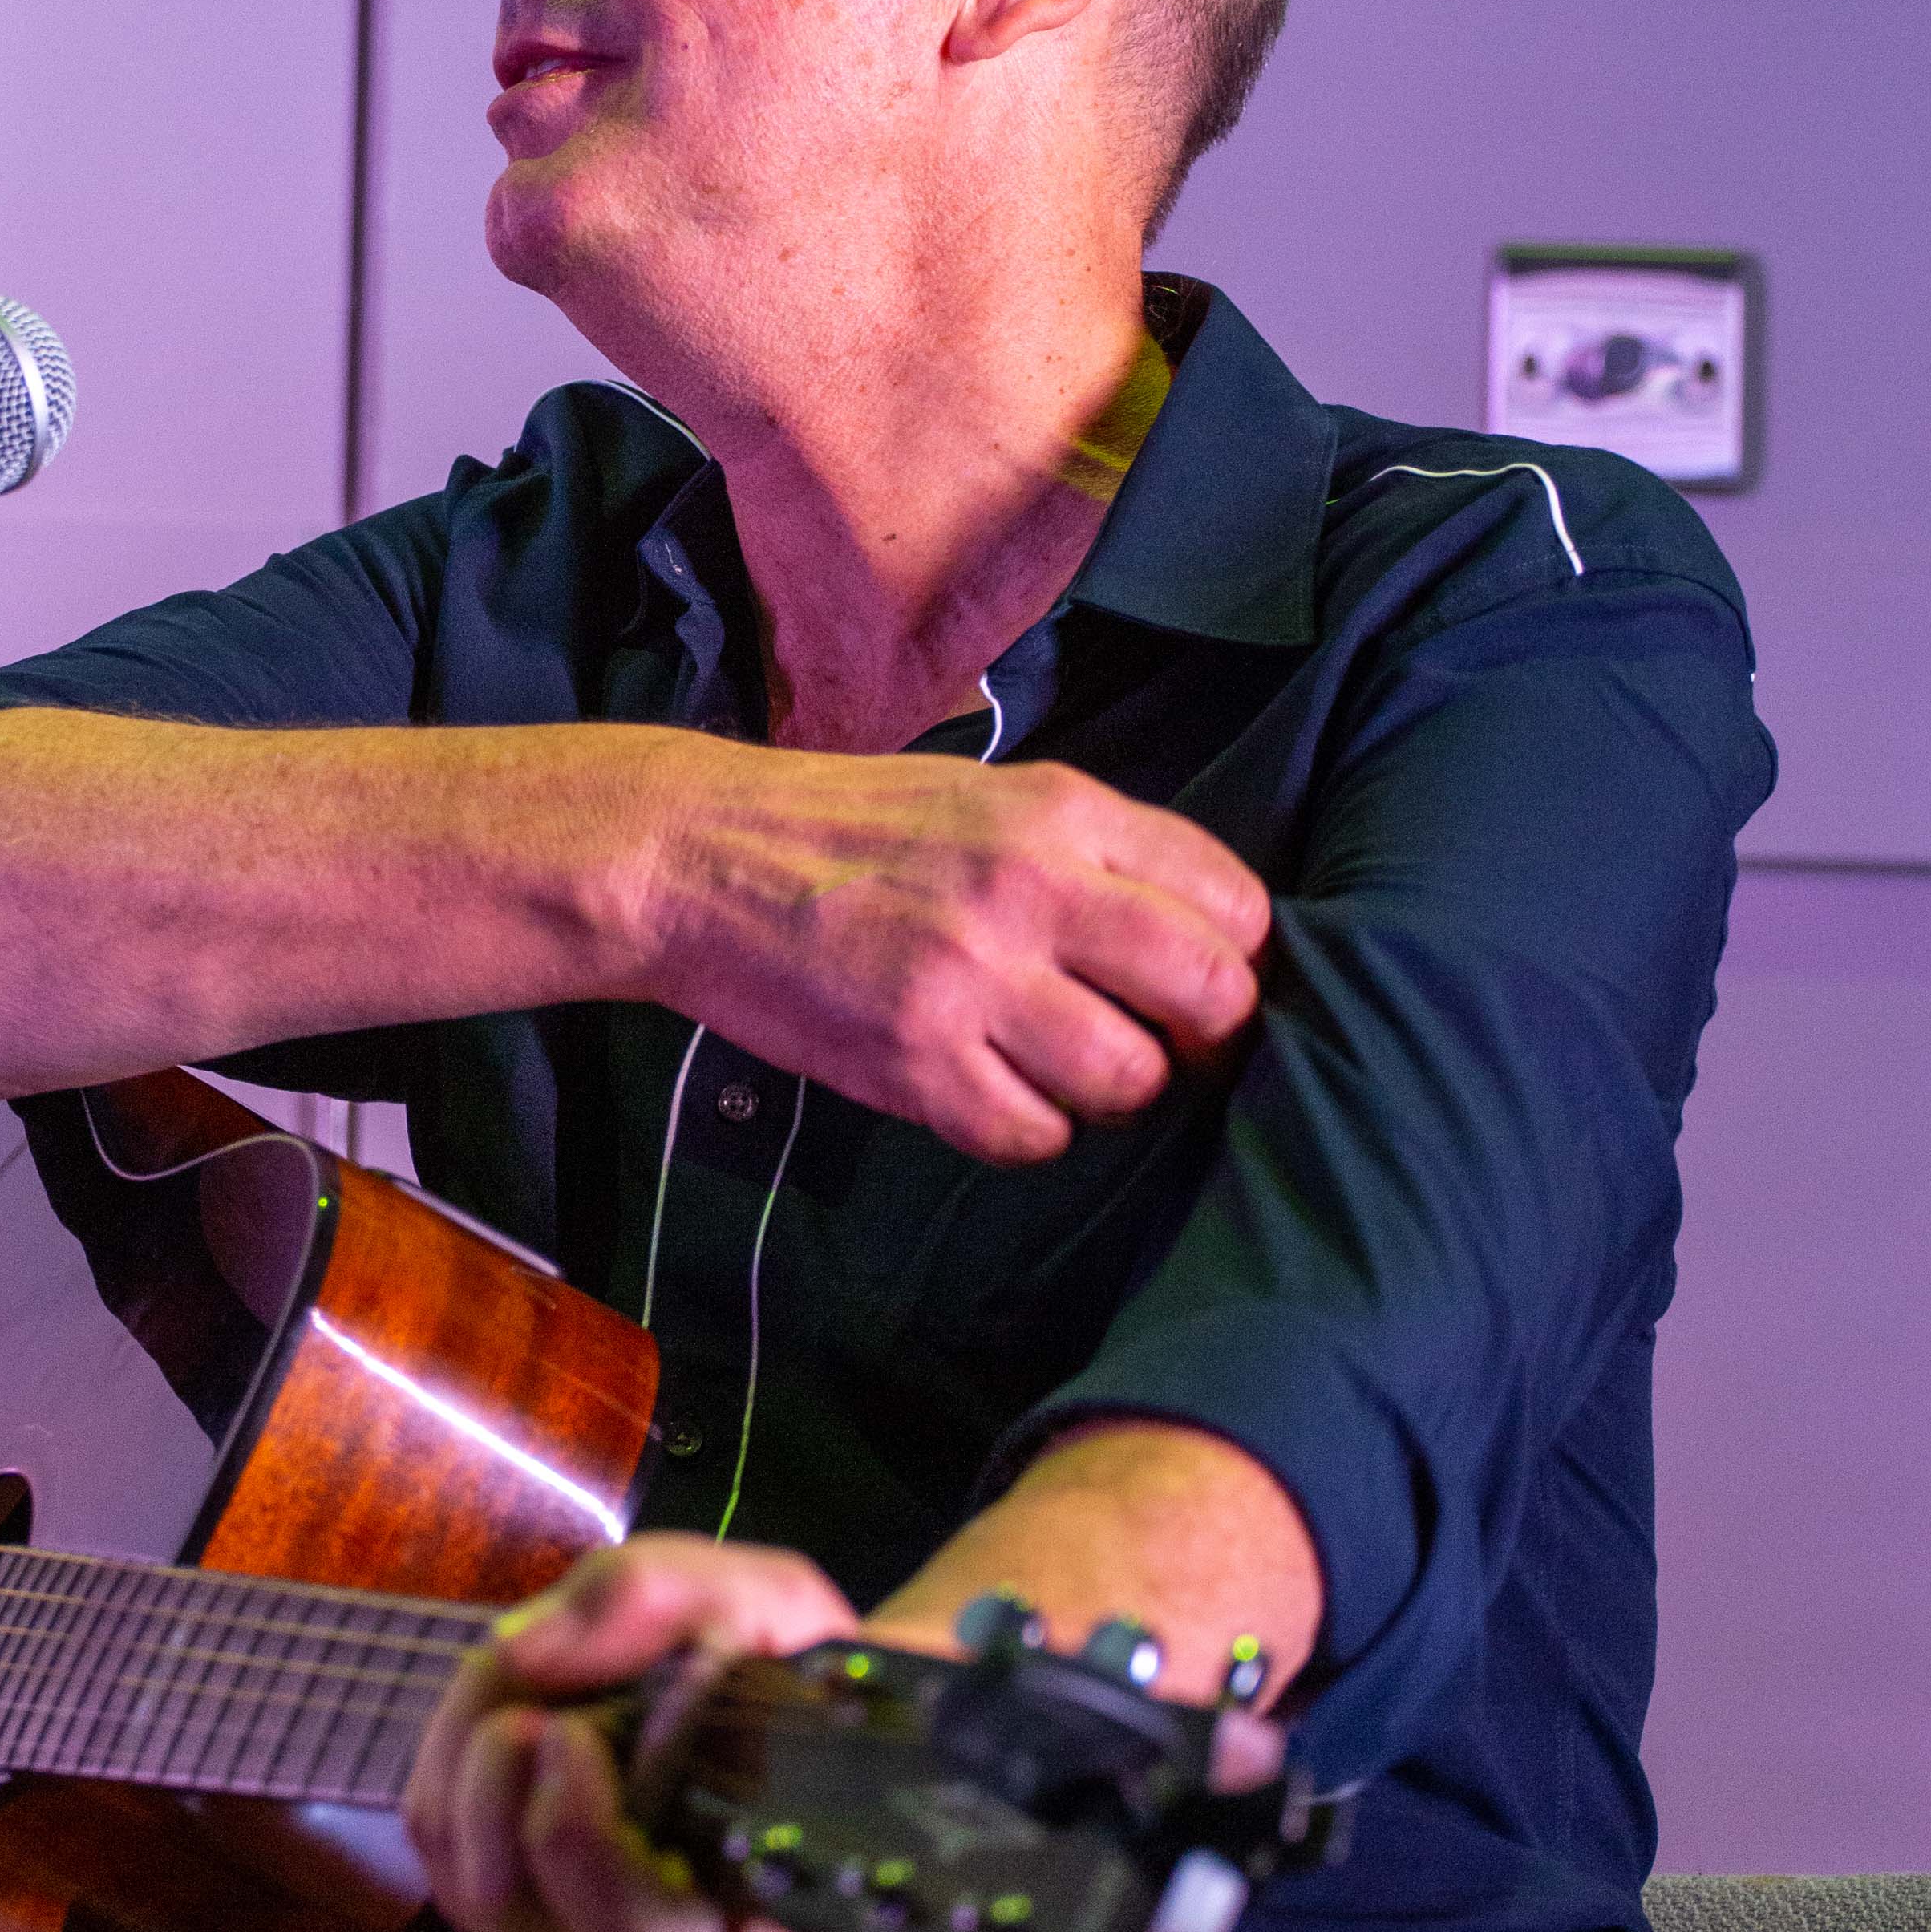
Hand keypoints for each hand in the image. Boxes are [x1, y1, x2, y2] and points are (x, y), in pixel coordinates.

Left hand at [403, 1534, 855, 1931]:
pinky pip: (439, 1849)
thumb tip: (518, 1650)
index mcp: (736, 1926)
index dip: (577, 1837)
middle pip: (506, 1901)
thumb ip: (659, 1599)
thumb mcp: (770, 1602)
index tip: (573, 1728)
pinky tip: (506, 1706)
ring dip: (462, 1751)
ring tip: (524, 1675)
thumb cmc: (800, 1676)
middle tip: (541, 1682)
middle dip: (495, 1767)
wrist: (800, 1712)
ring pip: (456, 1873)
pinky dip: (447, 1760)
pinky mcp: (516, 1910)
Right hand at [644, 749, 1268, 1164]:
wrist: (696, 857)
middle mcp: (1034, 887)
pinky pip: (1031, 1135)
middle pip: (1211, 994)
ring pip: (1128, 1079)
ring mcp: (973, 976)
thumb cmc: (847, 829)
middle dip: (1202, 1040)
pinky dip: (1026, 1132)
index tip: (1196, 986)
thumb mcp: (989, 796)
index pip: (1233, 903)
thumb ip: (1094, 852)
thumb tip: (1202, 937)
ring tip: (1060, 1074)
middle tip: (1160, 1048)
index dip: (1234, 961)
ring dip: (1109, 1094)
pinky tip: (990, 1095)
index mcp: (1064, 811)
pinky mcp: (914, 1059)